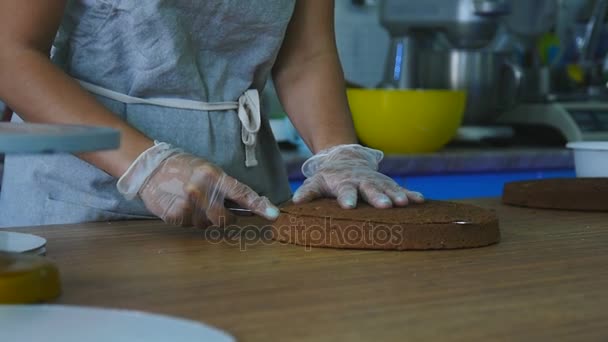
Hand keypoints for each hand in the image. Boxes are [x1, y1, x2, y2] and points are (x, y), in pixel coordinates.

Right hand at [117, 142, 278, 226]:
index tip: (274, 215)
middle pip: (224, 219)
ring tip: (190, 201)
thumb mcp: (207, 170)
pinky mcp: (175, 215)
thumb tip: (247, 206)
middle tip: (212, 207)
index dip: (260, 206)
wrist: (150, 167)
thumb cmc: (183, 168)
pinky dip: (186, 220)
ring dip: (201, 218)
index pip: (242, 193)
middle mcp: (202, 189)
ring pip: (206, 225)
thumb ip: (225, 187)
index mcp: (214, 175)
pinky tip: (179, 206)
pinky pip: (189, 226)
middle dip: (223, 218)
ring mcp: (188, 203)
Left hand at [293, 144, 423, 208]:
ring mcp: (376, 181)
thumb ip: (307, 191)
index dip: (346, 197)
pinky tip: (421, 200)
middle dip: (378, 196)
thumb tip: (295, 202)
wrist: (346, 157)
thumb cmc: (328, 176)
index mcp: (343, 182)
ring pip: (388, 188)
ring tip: (405, 203)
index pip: (344, 190)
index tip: (349, 206)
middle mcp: (362, 181)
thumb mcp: (316, 181)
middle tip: (385, 206)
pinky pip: (400, 188)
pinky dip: (410, 194)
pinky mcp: (387, 183)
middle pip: (370, 189)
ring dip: (396, 195)